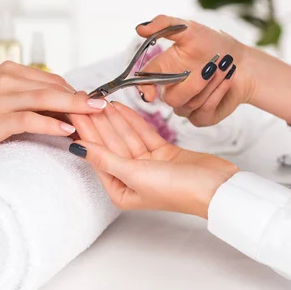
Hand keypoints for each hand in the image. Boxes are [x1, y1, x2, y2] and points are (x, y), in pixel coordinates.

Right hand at [0, 61, 107, 162]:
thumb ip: (25, 101)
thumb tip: (60, 112)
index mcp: (9, 71)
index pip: (53, 80)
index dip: (77, 93)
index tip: (95, 106)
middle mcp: (6, 79)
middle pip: (55, 86)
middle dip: (83, 99)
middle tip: (106, 109)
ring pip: (47, 98)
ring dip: (75, 108)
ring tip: (97, 116)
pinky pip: (29, 118)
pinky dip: (51, 124)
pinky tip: (68, 130)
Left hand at [69, 102, 237, 217]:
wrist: (217, 188)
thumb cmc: (178, 190)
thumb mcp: (135, 174)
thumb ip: (105, 158)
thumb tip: (78, 149)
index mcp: (120, 190)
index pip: (97, 155)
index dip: (84, 132)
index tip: (72, 112)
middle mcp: (131, 178)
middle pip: (108, 144)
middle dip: (95, 122)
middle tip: (81, 100)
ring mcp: (147, 165)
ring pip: (124, 136)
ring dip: (112, 118)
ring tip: (97, 99)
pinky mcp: (162, 153)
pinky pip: (141, 134)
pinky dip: (131, 120)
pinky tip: (118, 107)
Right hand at [135, 15, 251, 126]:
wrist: (243, 62)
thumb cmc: (215, 45)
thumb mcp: (190, 29)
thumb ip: (165, 25)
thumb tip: (140, 28)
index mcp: (162, 71)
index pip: (145, 83)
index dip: (144, 89)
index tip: (149, 94)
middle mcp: (170, 91)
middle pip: (171, 98)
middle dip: (195, 83)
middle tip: (213, 66)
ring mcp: (185, 106)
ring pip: (189, 105)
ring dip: (211, 84)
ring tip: (225, 67)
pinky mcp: (201, 117)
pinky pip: (203, 113)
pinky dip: (218, 94)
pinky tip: (227, 82)